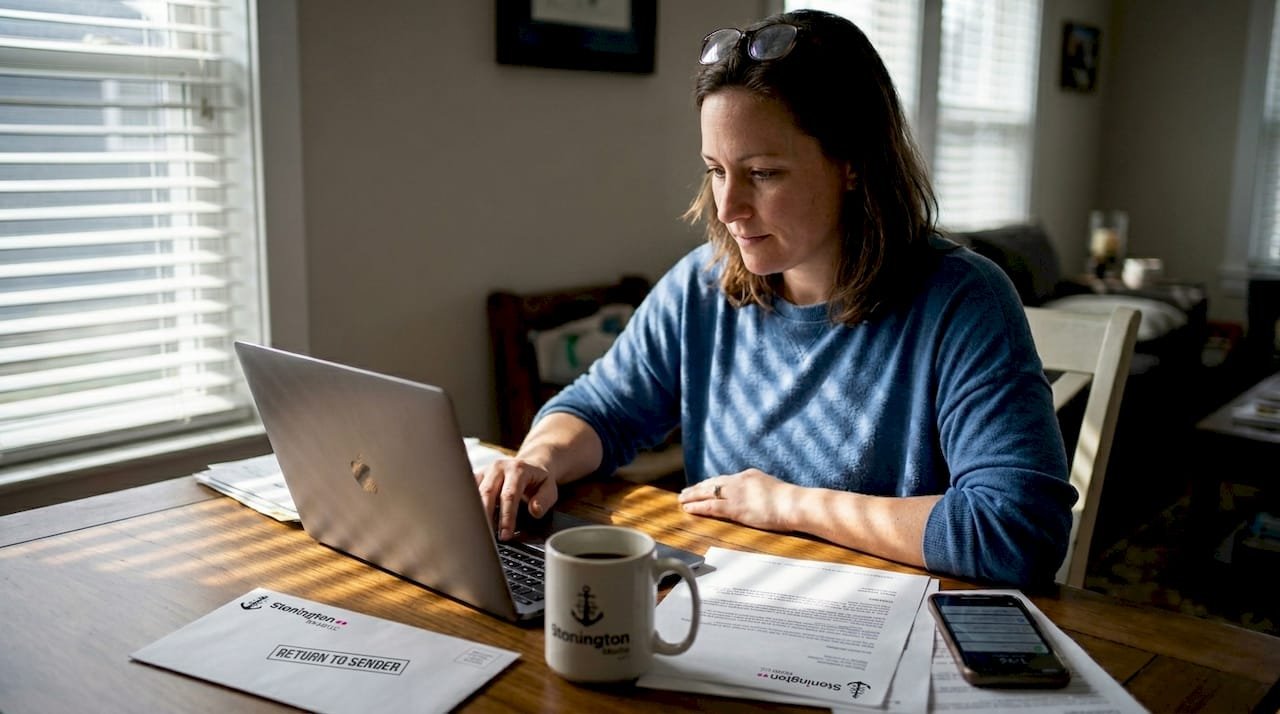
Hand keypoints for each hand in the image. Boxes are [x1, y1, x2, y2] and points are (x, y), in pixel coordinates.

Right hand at [475, 458, 559, 540]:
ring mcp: (486, 471)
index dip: (506, 517)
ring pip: (474, 493)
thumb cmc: (539, 480)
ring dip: (475, 514)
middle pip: (487, 493)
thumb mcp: (550, 489)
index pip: (509, 495)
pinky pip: (468, 491)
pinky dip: (469, 507)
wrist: (531, 465)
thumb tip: (535, 511)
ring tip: (479, 532)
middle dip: (487, 518)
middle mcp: (499, 467)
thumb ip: (544, 500)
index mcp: (517, 469)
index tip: (505, 534)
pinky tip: (470, 521)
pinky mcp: (478, 476)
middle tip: (489, 537)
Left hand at [677, 469, 796, 532]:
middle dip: (698, 487)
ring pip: (708, 493)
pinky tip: (688, 508)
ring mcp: (736, 494)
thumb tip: (758, 498)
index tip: (702, 485)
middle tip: (685, 491)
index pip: (725, 479)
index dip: (711, 483)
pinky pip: (711, 506)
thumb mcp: (772, 489)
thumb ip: (760, 491)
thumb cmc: (790, 502)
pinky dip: (698, 507)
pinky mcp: (735, 507)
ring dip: (692, 496)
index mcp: (749, 476)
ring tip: (681, 499)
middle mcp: (739, 481)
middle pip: (712, 483)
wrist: (795, 504)